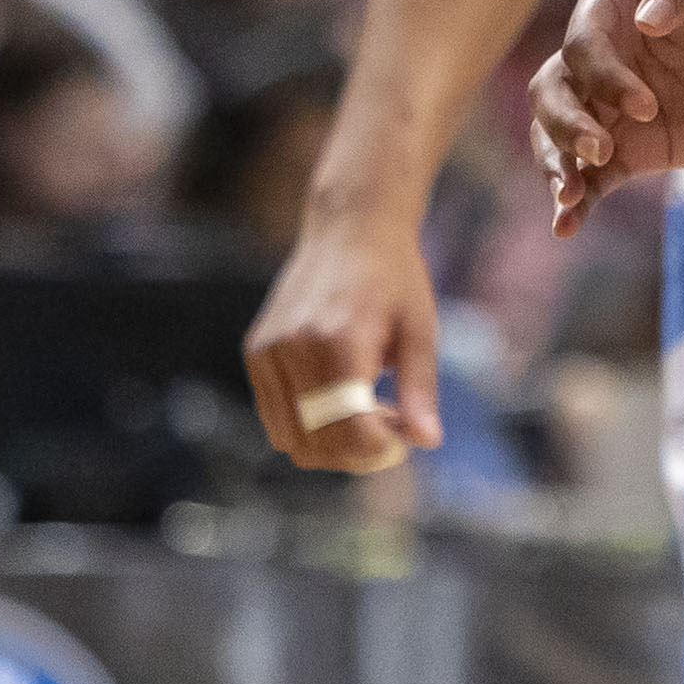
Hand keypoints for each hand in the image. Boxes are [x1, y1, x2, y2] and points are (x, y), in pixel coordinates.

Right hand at [243, 213, 446, 471]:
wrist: (349, 231)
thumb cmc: (395, 279)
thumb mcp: (420, 330)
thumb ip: (420, 389)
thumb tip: (428, 442)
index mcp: (341, 342)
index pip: (349, 431)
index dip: (380, 450)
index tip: (404, 435)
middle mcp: (294, 348)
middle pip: (317, 444)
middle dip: (357, 452)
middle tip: (390, 422)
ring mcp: (268, 351)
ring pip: (290, 439)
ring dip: (330, 443)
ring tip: (366, 407)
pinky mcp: (255, 352)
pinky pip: (274, 418)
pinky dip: (306, 425)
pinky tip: (339, 398)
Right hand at [529, 0, 683, 231]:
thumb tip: (645, 21)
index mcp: (612, 5)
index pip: (582, 43)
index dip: (603, 77)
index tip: (645, 106)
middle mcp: (601, 56)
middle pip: (554, 90)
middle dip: (566, 122)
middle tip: (602, 149)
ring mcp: (612, 106)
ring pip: (557, 134)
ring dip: (555, 162)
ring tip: (571, 193)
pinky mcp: (633, 148)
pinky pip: (593, 178)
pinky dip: (576, 203)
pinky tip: (566, 227)